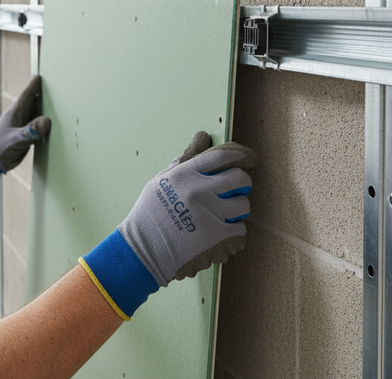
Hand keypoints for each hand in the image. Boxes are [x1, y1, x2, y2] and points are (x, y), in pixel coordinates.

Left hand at [0, 75, 50, 172]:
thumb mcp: (16, 139)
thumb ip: (31, 131)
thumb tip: (46, 120)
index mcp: (15, 113)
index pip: (27, 96)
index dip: (34, 86)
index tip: (39, 77)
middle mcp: (18, 117)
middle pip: (33, 103)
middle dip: (42, 96)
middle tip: (54, 90)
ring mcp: (21, 126)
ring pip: (35, 115)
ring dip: (43, 111)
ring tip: (55, 106)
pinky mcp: (23, 136)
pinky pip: (35, 127)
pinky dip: (42, 125)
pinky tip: (49, 125)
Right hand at [79, 132, 255, 319]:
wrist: (143, 252)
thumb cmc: (149, 215)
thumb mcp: (161, 181)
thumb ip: (185, 160)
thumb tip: (203, 138)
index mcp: (184, 174)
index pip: (221, 155)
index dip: (240, 154)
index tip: (248, 158)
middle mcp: (198, 191)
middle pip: (239, 178)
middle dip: (242, 183)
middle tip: (236, 190)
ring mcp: (209, 214)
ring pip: (243, 205)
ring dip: (237, 210)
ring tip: (226, 215)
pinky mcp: (216, 238)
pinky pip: (241, 230)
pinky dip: (234, 233)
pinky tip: (222, 233)